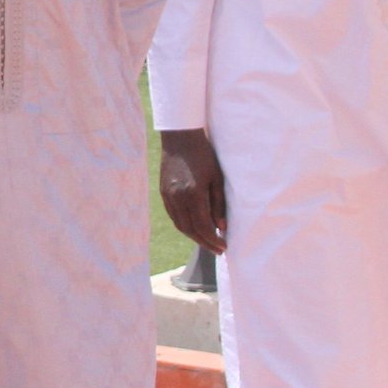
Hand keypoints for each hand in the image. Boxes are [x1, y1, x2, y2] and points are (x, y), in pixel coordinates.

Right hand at [157, 128, 227, 253]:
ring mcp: (168, 196)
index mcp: (193, 194)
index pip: (203, 226)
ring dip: (194, 236)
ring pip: (180, 225)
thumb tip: (221, 227)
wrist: (180, 138)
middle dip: (204, 242)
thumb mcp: (217, 178)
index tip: (224, 247)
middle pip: (190, 230)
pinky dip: (185, 225)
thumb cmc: (204, 155)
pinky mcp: (163, 192)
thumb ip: (218, 204)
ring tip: (207, 241)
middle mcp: (177, 198)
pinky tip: (194, 227)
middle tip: (217, 250)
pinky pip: (174, 216)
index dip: (213, 240)